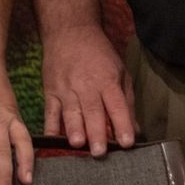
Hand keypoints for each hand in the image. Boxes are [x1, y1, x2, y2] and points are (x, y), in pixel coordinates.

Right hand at [39, 25, 135, 156]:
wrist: (69, 31)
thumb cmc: (99, 54)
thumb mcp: (120, 71)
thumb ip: (127, 102)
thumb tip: (136, 130)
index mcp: (107, 80)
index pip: (117, 106)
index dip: (122, 124)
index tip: (127, 143)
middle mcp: (86, 85)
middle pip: (92, 111)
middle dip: (96, 132)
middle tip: (99, 152)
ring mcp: (66, 88)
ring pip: (70, 112)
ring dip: (73, 129)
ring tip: (77, 144)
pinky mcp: (50, 90)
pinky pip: (49, 111)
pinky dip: (49, 126)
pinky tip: (51, 139)